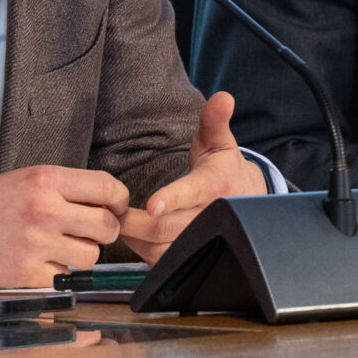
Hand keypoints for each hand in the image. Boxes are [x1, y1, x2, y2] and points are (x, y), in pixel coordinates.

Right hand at [0, 163, 126, 287]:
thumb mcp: (26, 180)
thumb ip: (65, 189)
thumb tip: (106, 203)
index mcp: (46, 180)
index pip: (108, 187)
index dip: (119, 201)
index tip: (115, 208)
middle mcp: (45, 210)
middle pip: (106, 226)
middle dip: (103, 231)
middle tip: (87, 232)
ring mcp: (36, 244)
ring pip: (90, 256)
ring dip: (80, 255)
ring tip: (57, 248)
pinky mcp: (26, 274)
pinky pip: (64, 279)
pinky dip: (56, 276)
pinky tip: (38, 264)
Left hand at [118, 92, 268, 263]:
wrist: (246, 204)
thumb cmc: (224, 170)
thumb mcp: (220, 143)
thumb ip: (215, 120)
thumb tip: (222, 97)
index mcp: (215, 185)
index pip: (193, 192)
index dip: (173, 199)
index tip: (153, 204)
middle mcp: (209, 215)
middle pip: (168, 227)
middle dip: (136, 223)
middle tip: (110, 211)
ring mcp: (200, 238)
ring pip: (162, 248)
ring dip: (135, 238)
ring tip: (116, 223)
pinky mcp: (190, 254)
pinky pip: (162, 260)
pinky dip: (142, 251)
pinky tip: (130, 236)